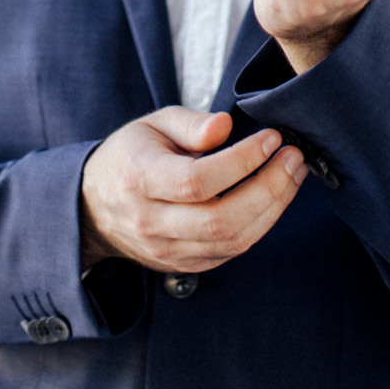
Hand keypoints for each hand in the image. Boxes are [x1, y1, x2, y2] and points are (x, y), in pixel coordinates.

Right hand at [79, 107, 306, 272]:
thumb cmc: (131, 155)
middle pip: (220, 219)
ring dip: (272, 209)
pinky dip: (259, 226)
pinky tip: (274, 198)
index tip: (272, 138)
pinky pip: (229, 252)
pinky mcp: (182, 265)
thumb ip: (190, 124)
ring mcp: (167, 250)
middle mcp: (152, 222)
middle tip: (294, 157)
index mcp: (140, 179)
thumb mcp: (153, 124)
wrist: (95, 207)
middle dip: (268, 189)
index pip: (197, 181)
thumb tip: (225, 126)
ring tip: (293, 175)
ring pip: (230, 241)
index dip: (242, 161)